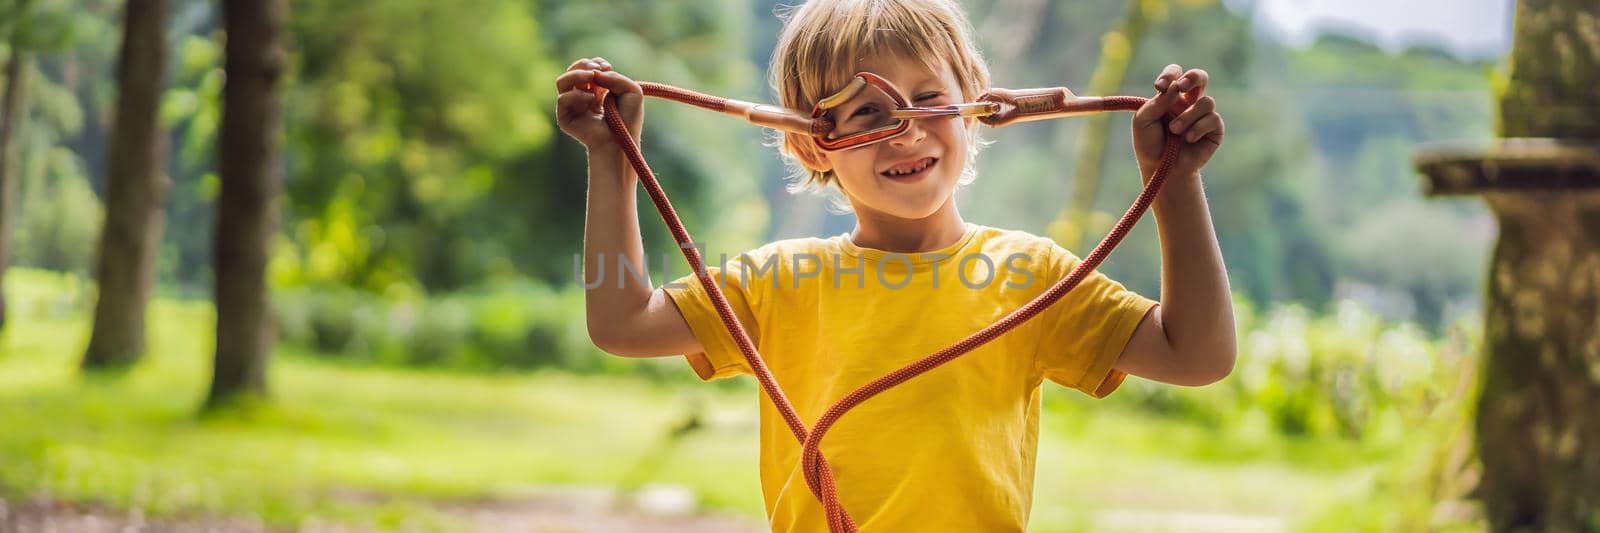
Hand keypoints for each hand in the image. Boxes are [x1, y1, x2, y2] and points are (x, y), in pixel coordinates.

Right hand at [555, 57, 643, 151]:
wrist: (619, 142)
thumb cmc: (628, 119)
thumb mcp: (632, 91)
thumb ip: (616, 77)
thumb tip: (595, 73)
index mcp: (597, 90)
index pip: (587, 68)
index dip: (594, 63)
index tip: (606, 66)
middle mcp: (582, 96)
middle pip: (573, 71)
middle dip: (583, 65)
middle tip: (595, 69)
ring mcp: (572, 107)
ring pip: (562, 81)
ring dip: (576, 74)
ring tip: (590, 77)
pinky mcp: (565, 118)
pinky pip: (562, 99)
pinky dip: (576, 95)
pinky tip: (590, 98)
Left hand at [1132, 64, 1223, 181]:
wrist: (1162, 169)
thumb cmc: (1150, 144)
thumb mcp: (1143, 121)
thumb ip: (1156, 103)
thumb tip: (1176, 87)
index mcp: (1171, 96)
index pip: (1175, 74)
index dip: (1170, 74)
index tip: (1160, 86)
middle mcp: (1189, 102)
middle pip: (1200, 77)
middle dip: (1194, 77)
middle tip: (1182, 86)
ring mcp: (1203, 115)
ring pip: (1206, 102)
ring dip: (1188, 116)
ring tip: (1174, 131)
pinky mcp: (1214, 130)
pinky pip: (1213, 119)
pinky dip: (1198, 128)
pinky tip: (1188, 139)